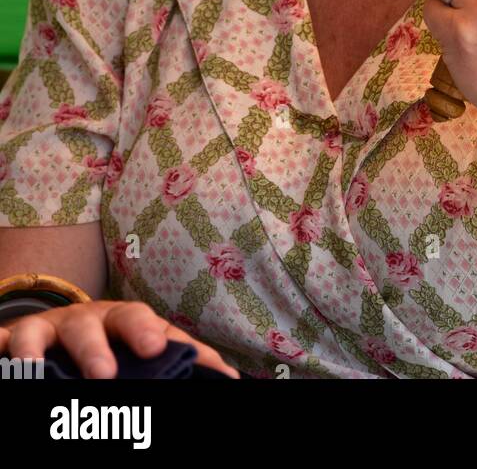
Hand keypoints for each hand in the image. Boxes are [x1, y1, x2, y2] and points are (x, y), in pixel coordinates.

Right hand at [0, 299, 240, 378]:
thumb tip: (232, 379)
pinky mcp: (14, 342)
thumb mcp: (148, 344)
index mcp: (121, 320)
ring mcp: (45, 332)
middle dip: (94, 348)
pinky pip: (2, 342)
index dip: (145, 331)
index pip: (137, 318)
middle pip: (88, 326)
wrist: (67, 327)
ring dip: (35, 352)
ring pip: (37, 334)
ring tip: (35, 374)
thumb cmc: (117, 341)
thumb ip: (187, 358)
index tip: (154, 349)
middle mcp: (83, 321)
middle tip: (103, 376)